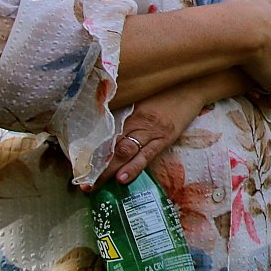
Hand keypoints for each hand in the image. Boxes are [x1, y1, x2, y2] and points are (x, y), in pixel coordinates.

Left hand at [89, 83, 208, 188]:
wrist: (193, 85)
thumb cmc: (166, 90)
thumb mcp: (141, 97)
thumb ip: (124, 110)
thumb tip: (101, 125)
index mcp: (128, 110)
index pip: (103, 132)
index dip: (89, 149)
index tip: (76, 164)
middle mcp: (138, 120)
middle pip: (111, 145)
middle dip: (96, 165)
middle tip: (82, 182)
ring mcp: (152, 130)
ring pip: (125, 151)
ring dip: (109, 170)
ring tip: (94, 186)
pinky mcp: (166, 137)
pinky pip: (147, 154)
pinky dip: (134, 167)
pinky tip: (122, 179)